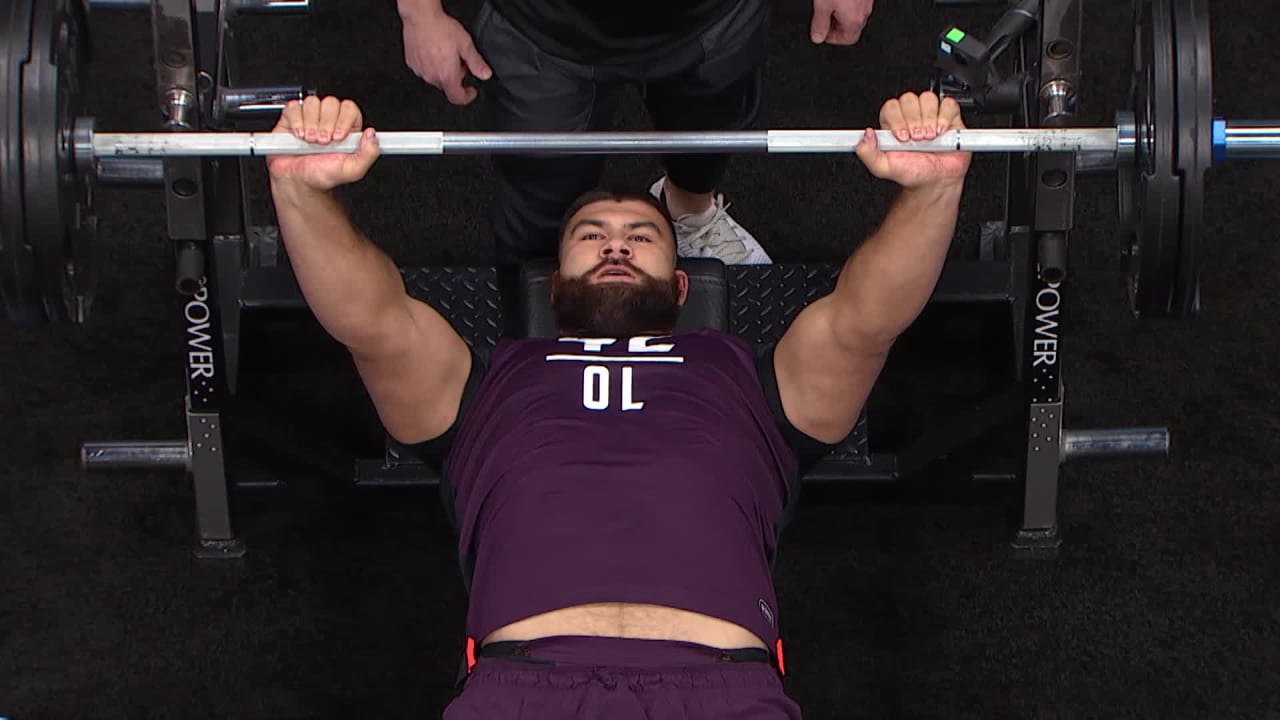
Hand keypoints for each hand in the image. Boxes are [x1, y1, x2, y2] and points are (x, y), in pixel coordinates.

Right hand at [266, 96, 379, 192]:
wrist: (299, 182)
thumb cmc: (324, 175)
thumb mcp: (353, 170)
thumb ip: (369, 153)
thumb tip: (372, 135)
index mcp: (347, 128)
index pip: (349, 108)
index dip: (344, 120)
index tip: (339, 138)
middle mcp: (329, 120)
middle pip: (331, 103)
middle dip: (326, 125)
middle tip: (323, 142)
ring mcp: (310, 117)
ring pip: (312, 103)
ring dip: (310, 124)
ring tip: (310, 141)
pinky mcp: (292, 117)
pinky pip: (294, 107)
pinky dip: (296, 122)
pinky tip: (299, 136)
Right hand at [401, 8, 491, 104]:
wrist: (421, 18)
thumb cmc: (440, 29)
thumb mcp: (465, 45)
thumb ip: (476, 63)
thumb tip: (485, 74)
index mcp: (447, 75)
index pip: (457, 98)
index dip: (466, 97)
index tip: (471, 91)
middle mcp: (432, 76)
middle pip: (447, 85)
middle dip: (455, 76)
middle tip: (458, 61)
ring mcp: (420, 70)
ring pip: (435, 77)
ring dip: (442, 70)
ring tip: (445, 52)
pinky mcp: (412, 63)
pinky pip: (424, 69)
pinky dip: (431, 64)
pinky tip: (434, 51)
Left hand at [811, 0, 873, 44]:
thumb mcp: (822, 4)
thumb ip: (819, 23)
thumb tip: (817, 38)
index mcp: (853, 20)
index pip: (848, 40)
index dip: (833, 39)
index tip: (823, 33)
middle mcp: (864, 12)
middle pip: (853, 28)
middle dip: (838, 27)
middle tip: (825, 21)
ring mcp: (868, 1)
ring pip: (857, 15)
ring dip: (843, 15)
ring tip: (830, 6)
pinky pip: (859, 4)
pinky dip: (849, 4)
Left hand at [855, 92, 970, 188]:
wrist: (936, 181)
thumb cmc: (912, 172)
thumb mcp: (883, 167)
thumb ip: (867, 153)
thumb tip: (866, 135)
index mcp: (893, 124)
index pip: (891, 106)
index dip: (897, 120)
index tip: (901, 138)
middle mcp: (911, 116)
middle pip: (909, 99)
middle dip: (914, 122)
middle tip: (916, 140)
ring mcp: (930, 114)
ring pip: (927, 98)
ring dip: (929, 120)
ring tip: (929, 137)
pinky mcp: (949, 116)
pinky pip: (948, 104)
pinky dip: (945, 118)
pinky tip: (941, 132)